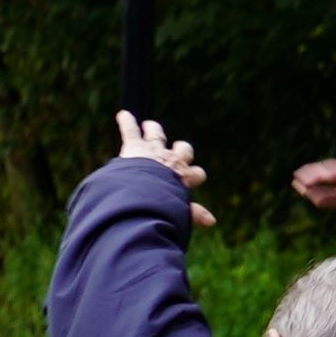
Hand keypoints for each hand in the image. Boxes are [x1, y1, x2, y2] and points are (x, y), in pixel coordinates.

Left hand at [113, 111, 213, 225]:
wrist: (143, 193)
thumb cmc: (162, 205)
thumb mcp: (179, 210)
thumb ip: (193, 214)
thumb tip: (213, 222)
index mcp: (183, 177)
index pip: (197, 174)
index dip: (195, 175)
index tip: (195, 177)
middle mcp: (172, 161)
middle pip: (183, 150)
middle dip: (181, 149)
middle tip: (175, 148)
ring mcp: (154, 152)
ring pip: (157, 136)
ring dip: (154, 131)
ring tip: (149, 126)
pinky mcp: (135, 147)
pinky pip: (130, 131)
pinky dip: (126, 122)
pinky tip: (122, 115)